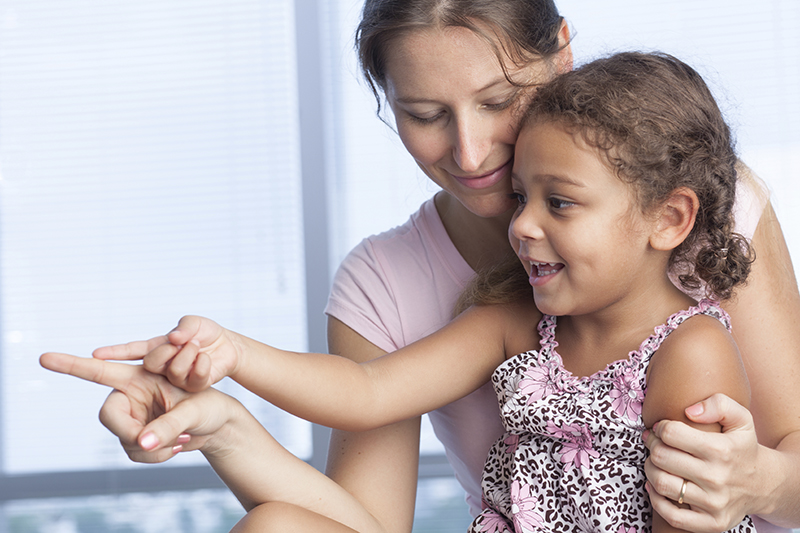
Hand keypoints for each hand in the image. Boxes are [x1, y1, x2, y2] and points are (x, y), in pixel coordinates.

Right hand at [40, 351, 238, 462]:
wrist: (221, 423)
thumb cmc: (211, 405)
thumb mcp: (194, 411)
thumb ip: (167, 426)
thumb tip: (140, 445)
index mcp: (140, 376)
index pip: (100, 371)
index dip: (71, 365)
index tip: (44, 357)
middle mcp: (131, 395)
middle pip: (109, 416)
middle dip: (133, 431)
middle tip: (154, 440)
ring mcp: (134, 417)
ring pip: (124, 441)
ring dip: (154, 448)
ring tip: (184, 438)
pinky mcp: (140, 437)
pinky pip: (135, 453)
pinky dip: (157, 456)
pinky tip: (179, 446)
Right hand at [92, 316, 240, 391]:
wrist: (229, 348)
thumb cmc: (205, 332)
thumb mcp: (194, 324)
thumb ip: (184, 327)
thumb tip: (174, 337)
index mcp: (154, 349)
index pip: (129, 352)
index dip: (108, 355)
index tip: (87, 355)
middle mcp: (161, 367)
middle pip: (151, 363)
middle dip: (165, 352)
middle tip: (179, 341)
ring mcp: (176, 379)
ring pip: (173, 370)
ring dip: (187, 354)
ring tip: (197, 344)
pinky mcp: (193, 388)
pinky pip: (194, 378)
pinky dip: (201, 364)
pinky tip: (205, 357)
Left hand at [644, 393, 759, 531]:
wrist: (764, 484)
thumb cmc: (742, 447)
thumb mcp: (741, 418)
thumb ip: (719, 404)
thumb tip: (690, 411)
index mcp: (721, 450)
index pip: (672, 434)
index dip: (660, 427)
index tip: (661, 428)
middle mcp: (717, 478)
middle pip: (662, 457)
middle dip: (652, 446)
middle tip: (654, 442)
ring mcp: (714, 503)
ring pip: (662, 484)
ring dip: (650, 469)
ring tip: (655, 462)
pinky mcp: (712, 523)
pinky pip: (672, 516)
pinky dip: (656, 500)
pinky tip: (656, 486)